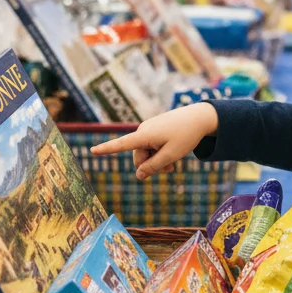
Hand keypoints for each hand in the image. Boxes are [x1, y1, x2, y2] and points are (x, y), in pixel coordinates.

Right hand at [90, 102, 219, 179]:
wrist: (200, 117)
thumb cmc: (186, 136)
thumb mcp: (171, 156)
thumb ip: (153, 167)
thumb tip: (138, 175)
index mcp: (145, 135)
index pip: (121, 144)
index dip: (106, 149)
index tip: (91, 151)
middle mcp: (143, 130)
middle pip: (138, 157)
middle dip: (151, 166)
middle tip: (170, 169)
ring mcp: (148, 129)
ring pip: (146, 154)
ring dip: (157, 161)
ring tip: (173, 163)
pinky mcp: (154, 129)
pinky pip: (151, 146)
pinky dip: (160, 153)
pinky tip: (173, 152)